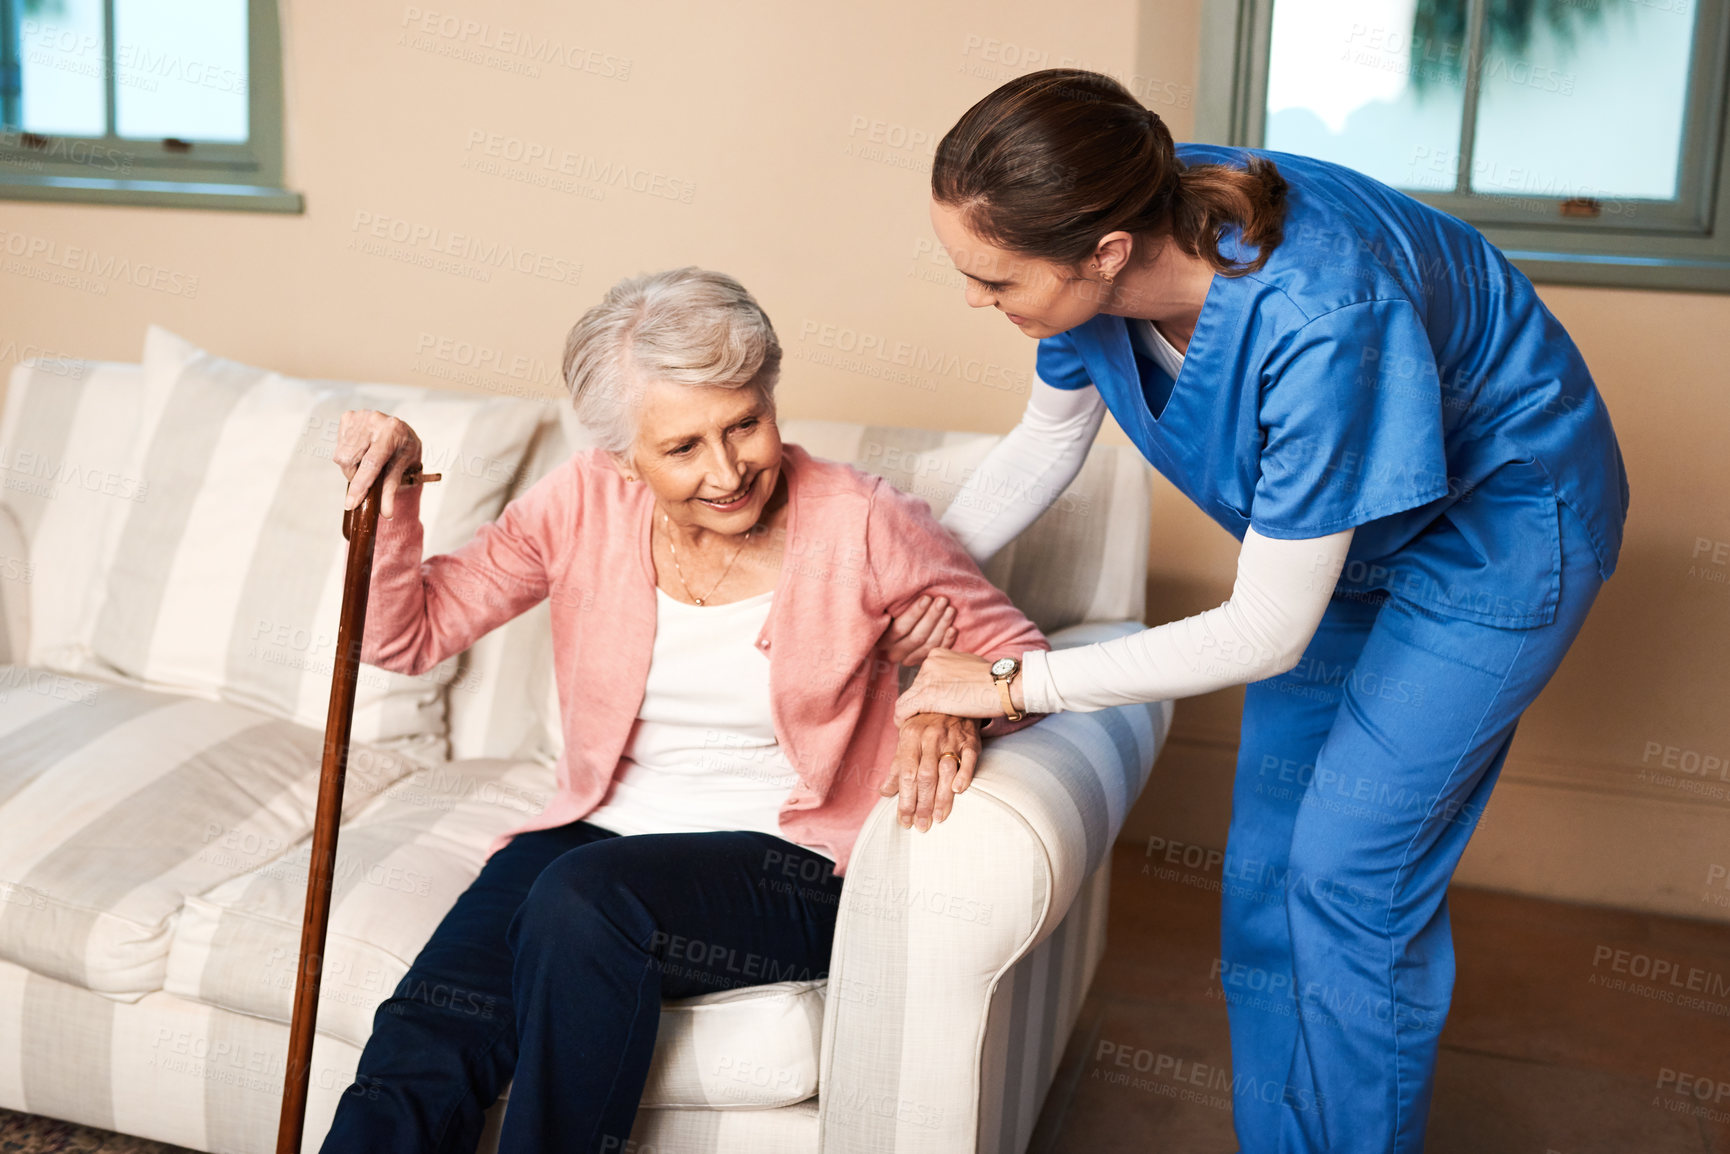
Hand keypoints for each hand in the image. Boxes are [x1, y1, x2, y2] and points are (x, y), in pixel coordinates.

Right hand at [333, 410, 423, 518]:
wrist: (401, 432)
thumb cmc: (403, 451)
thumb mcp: (403, 468)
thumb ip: (391, 490)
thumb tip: (387, 514)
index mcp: (393, 431)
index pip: (371, 462)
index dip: (361, 484)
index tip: (351, 504)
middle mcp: (375, 420)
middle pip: (349, 459)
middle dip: (355, 476)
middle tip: (367, 479)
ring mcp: (360, 416)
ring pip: (341, 455)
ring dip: (351, 467)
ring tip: (366, 463)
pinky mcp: (348, 417)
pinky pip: (339, 446)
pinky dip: (348, 455)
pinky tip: (361, 450)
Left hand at [878, 712, 980, 830]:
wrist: (950, 699)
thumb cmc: (925, 726)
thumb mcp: (906, 741)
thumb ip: (897, 767)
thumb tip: (885, 793)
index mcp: (910, 738)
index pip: (906, 774)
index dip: (905, 800)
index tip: (904, 820)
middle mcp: (930, 738)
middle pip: (925, 776)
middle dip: (922, 804)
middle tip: (921, 825)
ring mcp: (951, 739)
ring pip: (945, 771)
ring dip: (942, 797)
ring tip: (938, 819)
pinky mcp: (970, 741)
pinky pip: (968, 759)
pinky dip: (964, 775)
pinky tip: (958, 791)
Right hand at [881, 594, 958, 665]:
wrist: (902, 630)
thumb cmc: (895, 613)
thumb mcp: (890, 608)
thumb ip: (895, 604)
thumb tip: (906, 588)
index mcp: (882, 639)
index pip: (900, 629)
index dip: (915, 613)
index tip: (927, 598)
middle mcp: (894, 653)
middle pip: (916, 637)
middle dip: (932, 617)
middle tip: (943, 600)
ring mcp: (909, 659)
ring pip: (928, 645)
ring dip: (941, 626)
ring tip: (950, 610)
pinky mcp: (923, 662)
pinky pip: (937, 652)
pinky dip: (947, 641)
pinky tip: (953, 628)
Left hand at [894, 648, 1011, 725]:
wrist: (1003, 685)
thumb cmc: (994, 680)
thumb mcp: (970, 667)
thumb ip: (956, 671)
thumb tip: (953, 681)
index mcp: (938, 654)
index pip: (924, 677)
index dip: (927, 692)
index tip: (931, 705)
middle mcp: (929, 663)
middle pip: (916, 687)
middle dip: (920, 703)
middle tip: (925, 718)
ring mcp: (926, 678)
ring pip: (908, 699)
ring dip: (912, 713)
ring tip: (915, 725)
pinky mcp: (926, 696)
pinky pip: (903, 709)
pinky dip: (901, 719)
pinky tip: (904, 727)